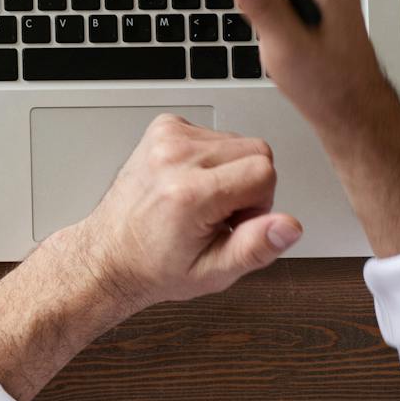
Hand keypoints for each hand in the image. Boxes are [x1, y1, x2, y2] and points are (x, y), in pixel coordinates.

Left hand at [59, 114, 300, 308]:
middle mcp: (175, 156)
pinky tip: (190, 183)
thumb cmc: (155, 266)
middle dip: (249, 185)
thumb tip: (290, 226)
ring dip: (229, 171)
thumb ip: (255, 247)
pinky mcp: (161, 128)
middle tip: (218, 215)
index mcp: (189, 192)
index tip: (235, 222)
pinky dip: (209, 158)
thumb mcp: (213, 273)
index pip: (265, 172)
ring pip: (237, 141)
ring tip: (201, 201)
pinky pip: (212, 133)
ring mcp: (165, 138)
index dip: (261, 203)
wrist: (109, 254)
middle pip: (257, 151)